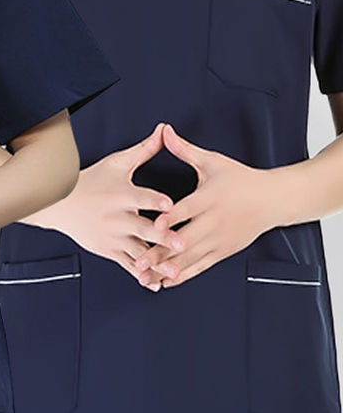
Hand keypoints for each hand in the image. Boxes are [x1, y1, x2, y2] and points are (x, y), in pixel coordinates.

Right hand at [21, 121, 184, 289]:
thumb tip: (164, 130)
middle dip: (162, 237)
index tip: (170, 206)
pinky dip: (142, 274)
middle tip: (182, 242)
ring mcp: (113, 237)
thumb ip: (144, 150)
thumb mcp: (117, 163)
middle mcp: (117, 218)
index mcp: (121, 195)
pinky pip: (128, 265)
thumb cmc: (93, 181)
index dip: (155, 201)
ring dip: (157, 262)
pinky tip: (158, 283)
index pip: (140, 197)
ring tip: (175, 271)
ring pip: (138, 252)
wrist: (60, 203)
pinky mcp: (109, 250)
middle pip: (142, 228)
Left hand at [135, 123, 276, 287]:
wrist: (273, 199)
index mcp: (210, 198)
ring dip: (168, 267)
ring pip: (191, 257)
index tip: (154, 226)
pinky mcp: (223, 251)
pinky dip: (183, 274)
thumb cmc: (240, 179)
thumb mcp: (213, 162)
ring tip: (146, 276)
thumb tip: (164, 131)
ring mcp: (219, 239)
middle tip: (139, 260)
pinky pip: (201, 266)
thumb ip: (185, 150)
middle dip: (161, 251)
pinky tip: (165, 281)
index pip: (188, 209)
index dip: (171, 218)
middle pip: (185, 239)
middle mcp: (215, 221)